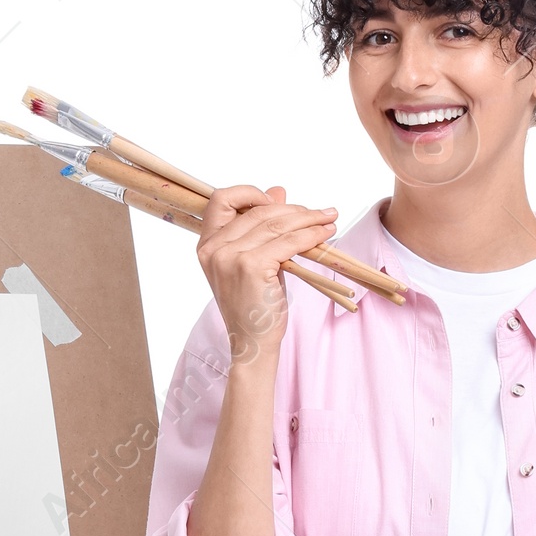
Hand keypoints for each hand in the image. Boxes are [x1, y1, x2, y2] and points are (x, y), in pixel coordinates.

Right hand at [197, 184, 338, 364]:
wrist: (252, 344)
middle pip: (258, 210)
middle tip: (320, 212)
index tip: (276, 201)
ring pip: (276, 223)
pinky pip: (288, 241)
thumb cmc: (253, 307)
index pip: (222, 199)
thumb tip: (277, 191)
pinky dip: (311, 235)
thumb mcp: (253, 262)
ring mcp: (230, 256)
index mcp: (207, 245)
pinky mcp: (251, 266)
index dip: (250, 193)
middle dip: (293, 209)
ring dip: (308, 218)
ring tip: (329, 219)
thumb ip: (260, 228)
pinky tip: (325, 234)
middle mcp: (213, 248)